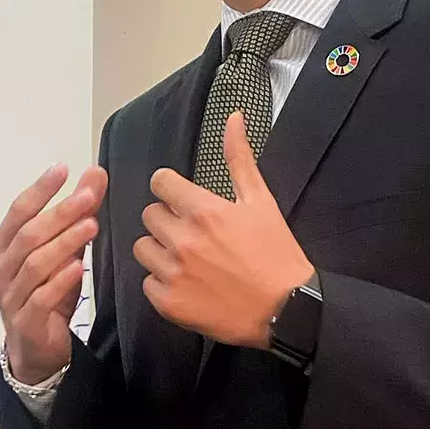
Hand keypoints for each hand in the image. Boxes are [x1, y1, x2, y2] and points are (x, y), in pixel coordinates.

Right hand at [0, 163, 109, 383]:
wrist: (38, 349)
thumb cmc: (48, 293)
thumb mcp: (66, 249)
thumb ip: (78, 212)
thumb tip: (95, 174)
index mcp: (3, 247)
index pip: (18, 212)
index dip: (40, 190)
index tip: (62, 169)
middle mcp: (1, 270)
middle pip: (28, 235)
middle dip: (59, 212)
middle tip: (88, 196)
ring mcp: (10, 297)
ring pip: (34, 264)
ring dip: (64, 243)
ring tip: (91, 226)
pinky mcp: (25, 322)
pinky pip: (40, 298)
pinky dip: (60, 281)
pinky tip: (78, 267)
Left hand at [136, 111, 314, 346]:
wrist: (287, 310)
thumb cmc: (276, 254)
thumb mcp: (262, 201)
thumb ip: (240, 159)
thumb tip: (233, 118)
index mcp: (203, 210)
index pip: (160, 183)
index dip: (171, 188)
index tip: (181, 198)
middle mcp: (183, 239)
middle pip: (149, 215)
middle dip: (167, 219)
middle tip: (191, 232)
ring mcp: (174, 273)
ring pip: (143, 248)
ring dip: (160, 250)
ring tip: (185, 258)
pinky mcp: (170, 303)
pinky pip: (147, 283)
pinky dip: (162, 283)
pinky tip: (186, 282)